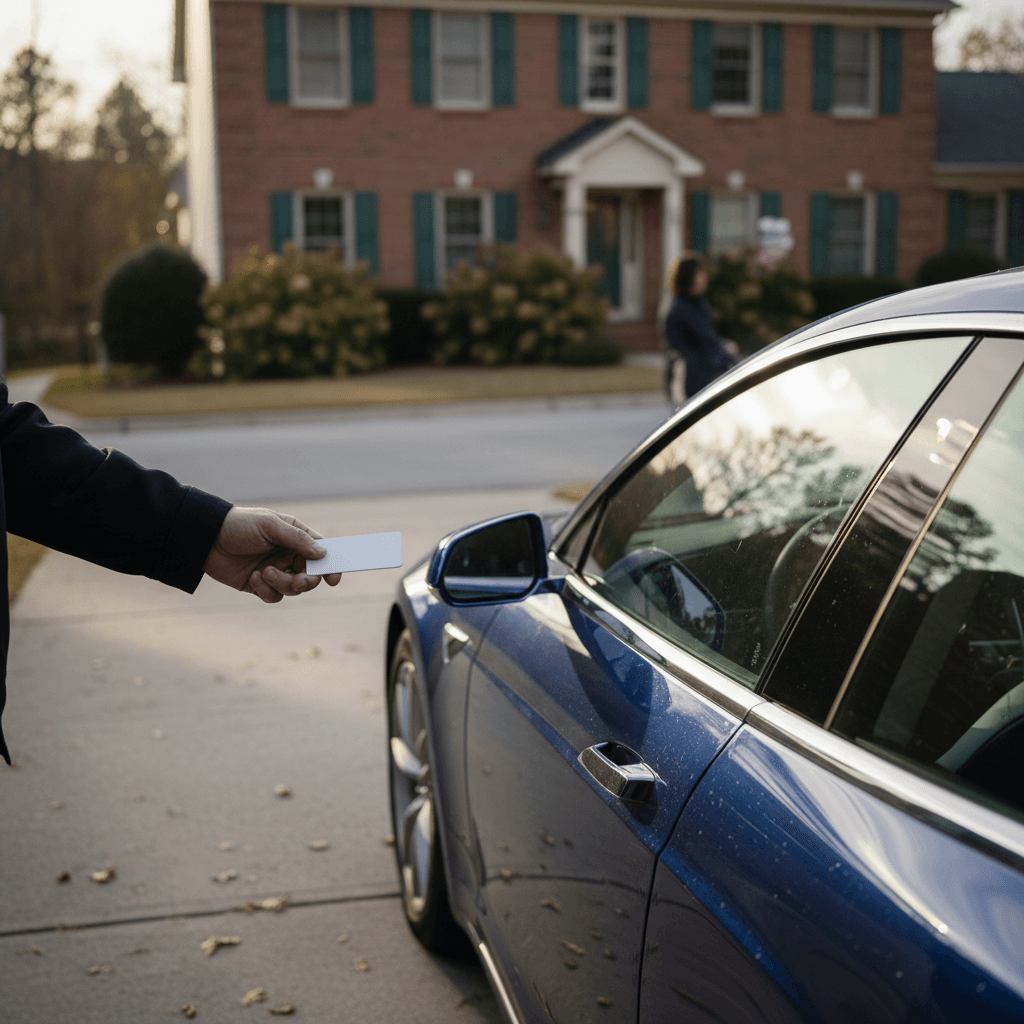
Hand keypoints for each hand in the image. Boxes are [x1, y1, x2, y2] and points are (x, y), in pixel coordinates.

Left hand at [204, 507, 341, 602]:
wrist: (206, 540)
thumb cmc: (239, 525)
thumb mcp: (270, 525)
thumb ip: (297, 539)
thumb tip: (322, 553)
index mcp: (295, 537)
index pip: (320, 552)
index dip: (330, 565)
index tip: (334, 578)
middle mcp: (288, 555)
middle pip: (310, 575)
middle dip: (306, 580)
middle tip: (298, 579)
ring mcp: (275, 571)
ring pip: (293, 588)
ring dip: (282, 583)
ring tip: (264, 572)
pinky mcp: (260, 586)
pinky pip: (274, 596)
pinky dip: (266, 590)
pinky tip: (253, 577)